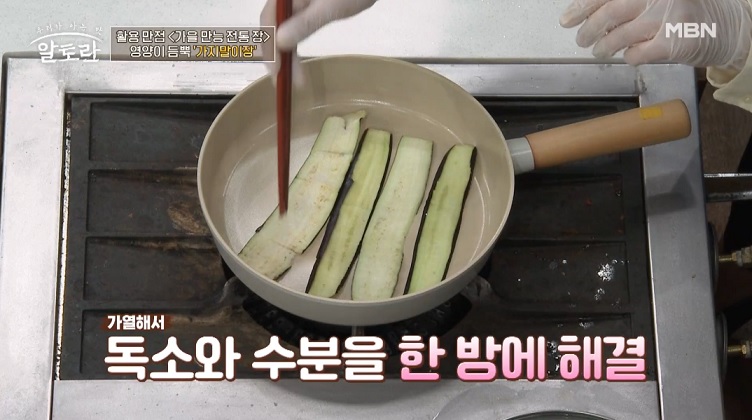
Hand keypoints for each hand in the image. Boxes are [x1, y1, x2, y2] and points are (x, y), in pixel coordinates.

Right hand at [260, 0, 378, 85]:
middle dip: (278, 54)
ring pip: (283, 27)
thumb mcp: (330, 8)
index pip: (269, 21)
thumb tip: (279, 42)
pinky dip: (294, 41)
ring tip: (293, 75)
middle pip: (273, 26)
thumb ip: (304, 24)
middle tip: (285, 81)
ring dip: (286, 52)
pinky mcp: (307, 4)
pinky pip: (293, 24)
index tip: (276, 73)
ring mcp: (296, 1)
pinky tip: (296, 58)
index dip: (269, 48)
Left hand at [559, 0, 751, 71]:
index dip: (583, 6)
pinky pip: (636, 54)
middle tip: (581, 38)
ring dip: (605, 46)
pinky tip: (630, 54)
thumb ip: (625, 2)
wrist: (725, 27)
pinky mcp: (673, 43)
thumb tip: (585, 12)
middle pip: (610, 12)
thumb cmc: (683, 10)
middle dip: (589, 29)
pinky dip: (628, 57)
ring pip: (619, 36)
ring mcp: (667, 18)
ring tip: (600, 50)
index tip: (567, 18)